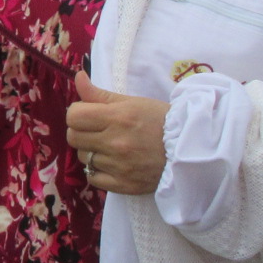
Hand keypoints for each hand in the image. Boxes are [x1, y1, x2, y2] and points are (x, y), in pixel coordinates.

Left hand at [66, 72, 169, 194]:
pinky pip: (93, 178)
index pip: (73, 116)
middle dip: (82, 131)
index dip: (78, 113)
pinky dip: (97, 171)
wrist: (188, 150)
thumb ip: (100, 94)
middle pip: (74, 137)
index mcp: (118, 118)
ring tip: (110, 147)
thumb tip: (78, 77)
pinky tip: (111, 163)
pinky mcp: (123, 185)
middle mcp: (116, 143)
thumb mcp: (132, 102)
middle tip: (98, 131)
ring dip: (91, 151)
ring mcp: (119, 166)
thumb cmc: (160, 120)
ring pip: (83, 158)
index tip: (89, 114)